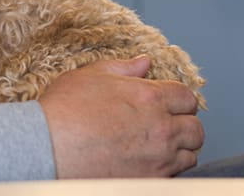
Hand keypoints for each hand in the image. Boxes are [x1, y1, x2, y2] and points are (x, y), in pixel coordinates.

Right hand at [39, 55, 203, 178]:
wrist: (48, 146)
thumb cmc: (65, 110)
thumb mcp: (92, 75)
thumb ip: (124, 68)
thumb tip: (145, 62)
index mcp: (150, 97)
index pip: (187, 97)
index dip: (178, 99)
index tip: (168, 103)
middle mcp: (161, 128)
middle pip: (195, 128)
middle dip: (184, 124)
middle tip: (167, 125)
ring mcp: (158, 158)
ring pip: (190, 155)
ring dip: (180, 149)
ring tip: (160, 146)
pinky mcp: (149, 180)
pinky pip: (175, 176)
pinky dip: (168, 169)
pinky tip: (150, 162)